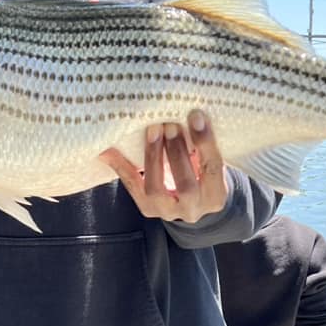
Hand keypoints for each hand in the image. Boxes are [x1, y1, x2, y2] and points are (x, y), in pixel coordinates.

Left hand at [99, 110, 228, 222]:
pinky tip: (109, 150)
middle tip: (169, 123)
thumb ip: (203, 146)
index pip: (213, 168)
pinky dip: (121, 166)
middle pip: (185, 183)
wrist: (192, 203)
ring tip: (152, 130)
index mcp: (216, 197)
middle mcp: (193, 209)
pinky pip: (132, 187)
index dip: (204, 141)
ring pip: (155, 189)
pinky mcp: (148, 209)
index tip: (196, 115)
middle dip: (176, 150)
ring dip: (152, 156)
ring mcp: (168, 212)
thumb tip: (190, 113)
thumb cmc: (202, 172)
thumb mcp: (210, 162)